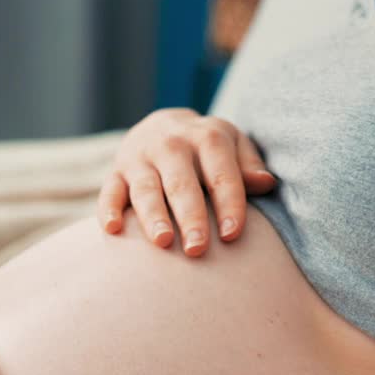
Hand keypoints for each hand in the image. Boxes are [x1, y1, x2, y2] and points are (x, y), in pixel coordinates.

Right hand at [98, 108, 276, 256]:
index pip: (221, 173)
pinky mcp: (116, 172)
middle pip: (181, 184)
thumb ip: (248, 165)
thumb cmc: (206, 147)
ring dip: (153, 216)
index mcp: (206, 137)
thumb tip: (266, 183)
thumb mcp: (232, 145)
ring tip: (163, 241)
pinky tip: (113, 229)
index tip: (232, 234)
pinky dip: (108, 209)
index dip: (228, 203)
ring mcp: (140, 158)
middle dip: (190, 216)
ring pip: (146, 189)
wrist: (163, 125)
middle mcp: (171, 145)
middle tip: (197, 249)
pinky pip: (109, 191)